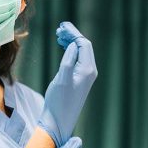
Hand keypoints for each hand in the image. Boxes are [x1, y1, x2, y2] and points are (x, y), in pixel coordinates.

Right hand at [38, 22, 97, 146]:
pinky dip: (70, 51)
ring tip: (58, 35)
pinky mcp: (79, 80)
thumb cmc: (58, 102)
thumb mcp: (61, 79)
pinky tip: (62, 48)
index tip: (61, 26)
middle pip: (84, 46)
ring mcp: (85, 76)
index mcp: (87, 70)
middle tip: (59, 29)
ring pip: (81, 52)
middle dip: (72, 36)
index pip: (84, 44)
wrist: (58, 121)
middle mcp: (90, 72)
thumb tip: (73, 45)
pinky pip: (78, 60)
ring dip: (71, 42)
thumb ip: (68, 61)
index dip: (73, 33)